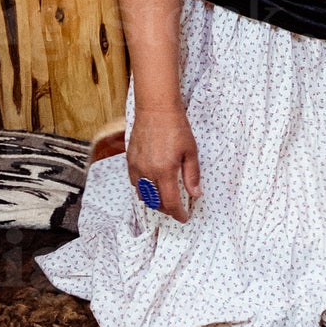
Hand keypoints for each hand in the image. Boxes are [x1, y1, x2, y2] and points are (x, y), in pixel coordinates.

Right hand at [127, 107, 199, 222]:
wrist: (156, 109)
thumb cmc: (176, 127)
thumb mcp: (190, 151)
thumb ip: (192, 175)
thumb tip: (195, 194)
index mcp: (164, 171)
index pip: (170, 202)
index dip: (178, 213)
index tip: (184, 217)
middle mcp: (147, 172)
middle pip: (155, 202)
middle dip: (166, 209)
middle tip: (177, 208)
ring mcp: (136, 167)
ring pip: (142, 195)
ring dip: (154, 201)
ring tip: (165, 199)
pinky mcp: (130, 160)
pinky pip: (134, 183)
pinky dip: (143, 189)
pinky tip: (151, 185)